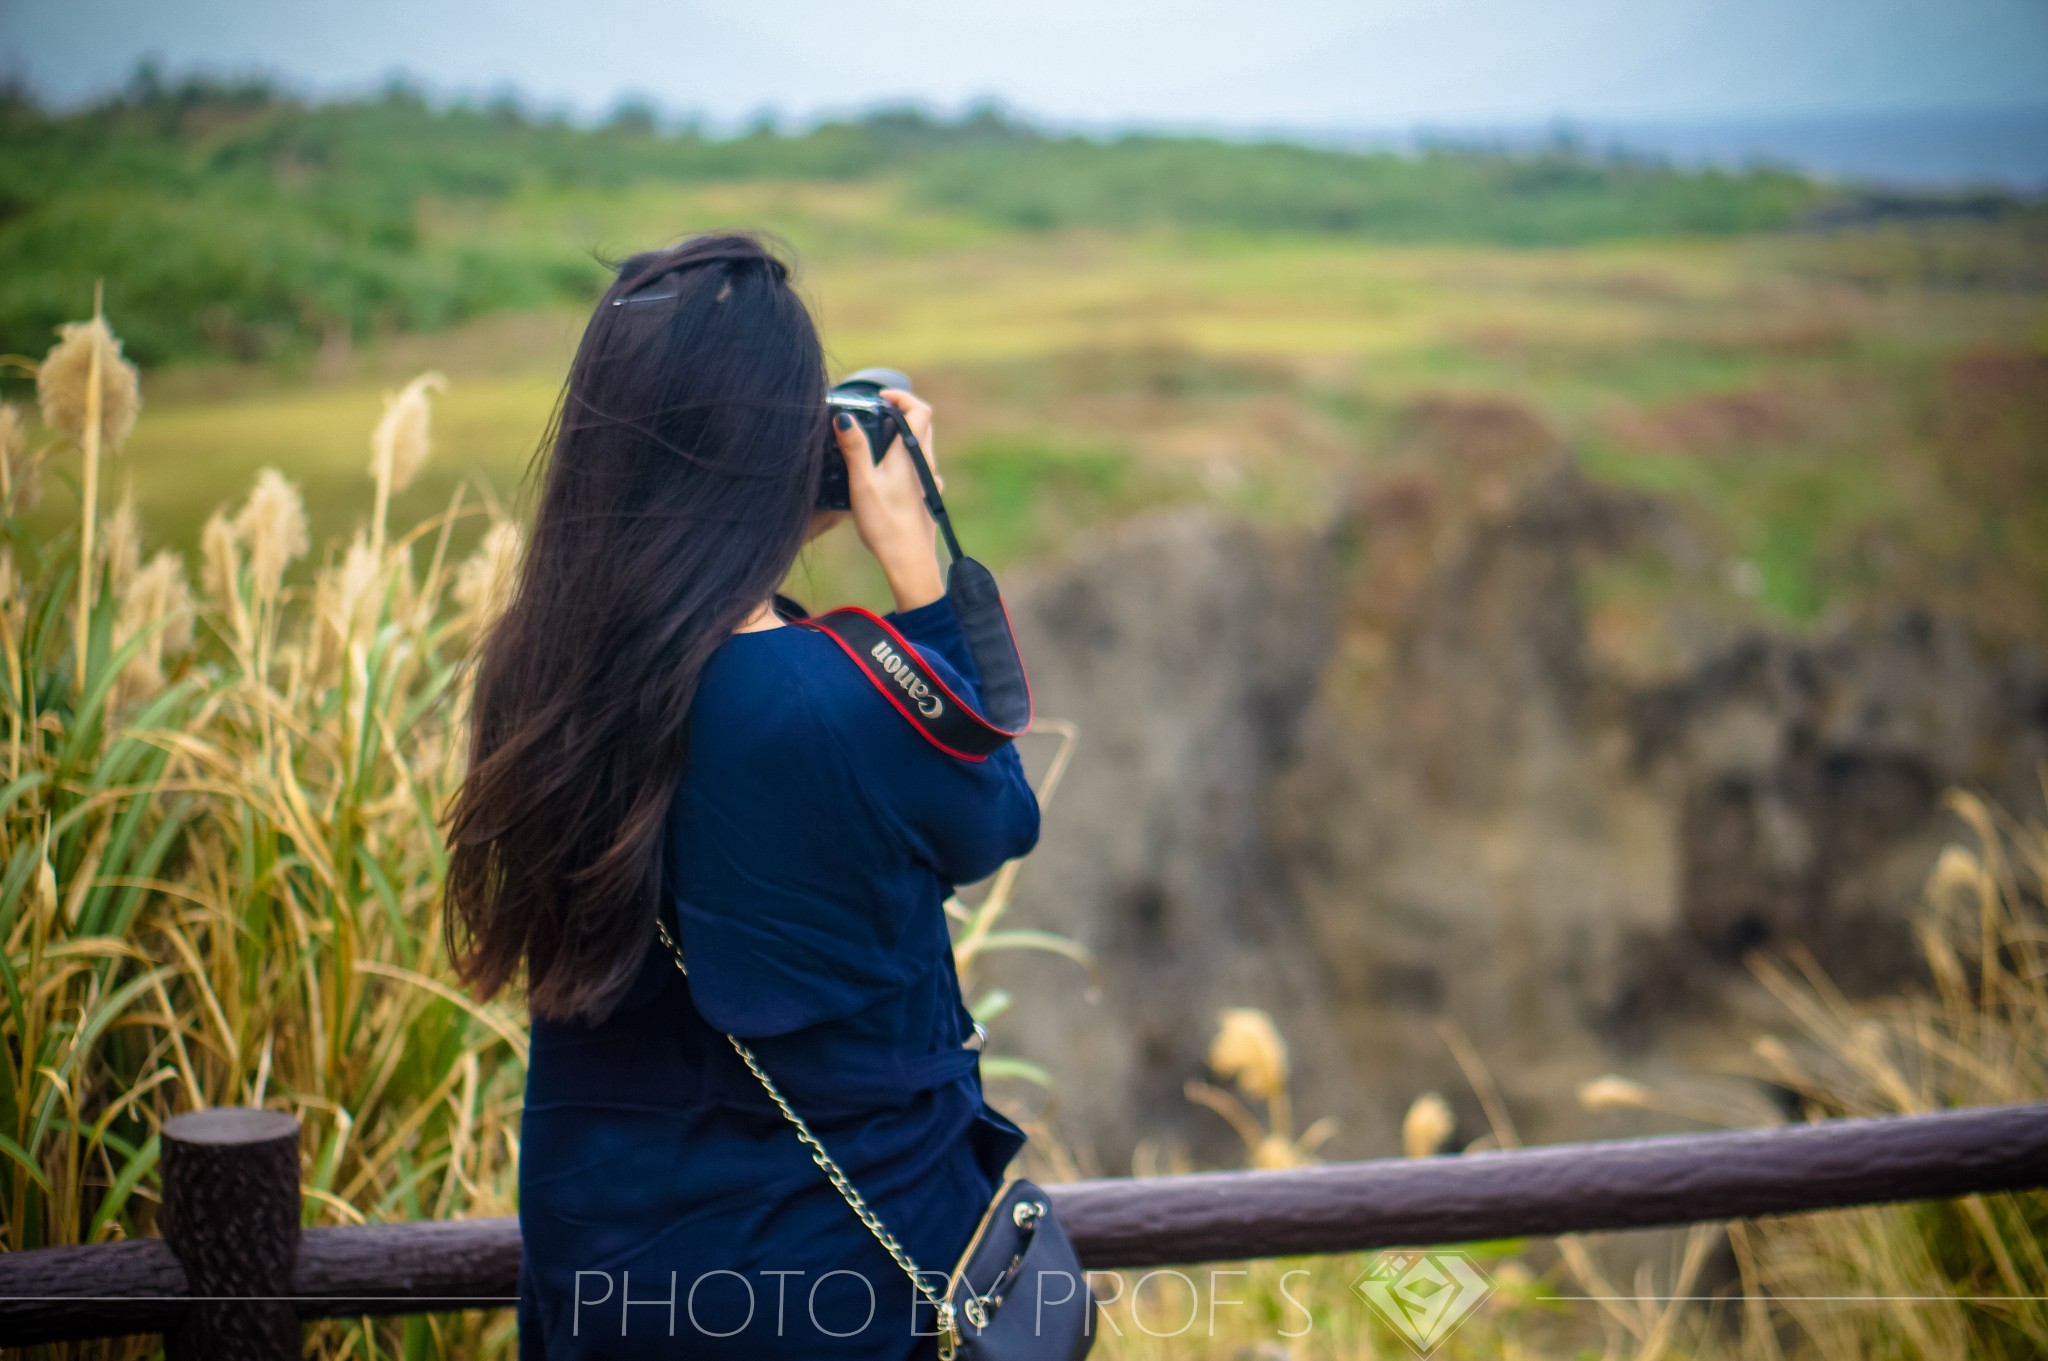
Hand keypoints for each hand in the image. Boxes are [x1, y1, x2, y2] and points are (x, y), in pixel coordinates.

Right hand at [840, 388, 944, 611]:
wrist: (910, 563)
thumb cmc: (886, 524)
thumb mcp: (863, 482)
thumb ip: (855, 447)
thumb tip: (844, 416)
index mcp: (911, 454)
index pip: (920, 410)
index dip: (902, 396)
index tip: (880, 397)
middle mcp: (925, 464)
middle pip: (922, 425)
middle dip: (900, 414)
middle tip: (874, 416)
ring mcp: (928, 482)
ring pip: (919, 447)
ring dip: (900, 438)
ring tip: (874, 445)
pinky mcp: (925, 497)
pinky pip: (917, 468)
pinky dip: (902, 460)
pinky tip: (886, 476)